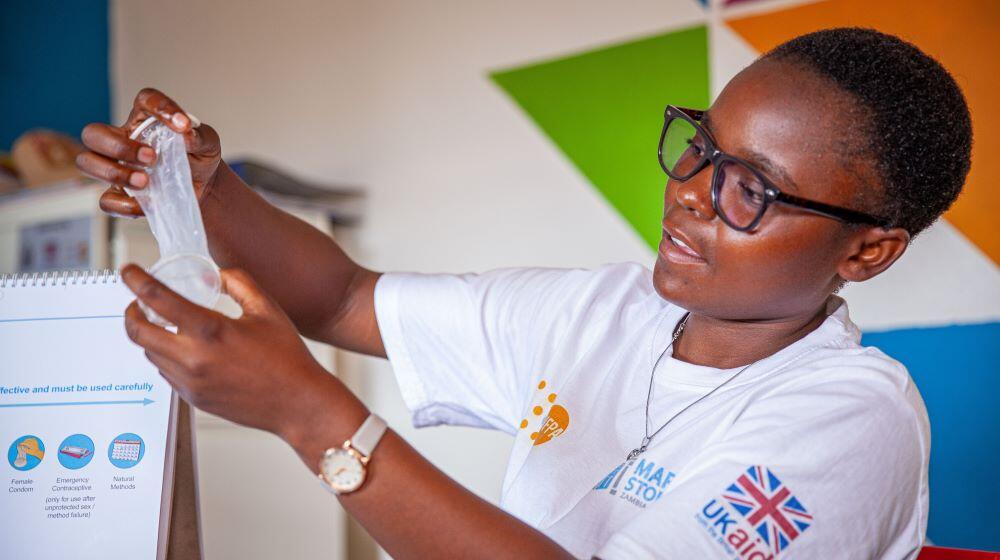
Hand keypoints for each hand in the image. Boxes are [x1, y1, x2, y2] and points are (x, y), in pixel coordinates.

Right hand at [76, 88, 222, 217]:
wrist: (204, 187)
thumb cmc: (199, 158)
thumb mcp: (208, 144)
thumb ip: (200, 136)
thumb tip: (186, 134)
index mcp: (146, 119)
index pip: (144, 100)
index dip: (160, 107)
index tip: (183, 124)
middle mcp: (124, 138)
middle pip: (94, 133)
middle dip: (118, 146)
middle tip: (151, 157)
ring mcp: (117, 166)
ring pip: (87, 162)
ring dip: (113, 172)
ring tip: (145, 181)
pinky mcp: (120, 194)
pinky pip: (105, 200)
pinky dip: (123, 205)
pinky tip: (147, 205)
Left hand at [119, 264, 335, 439]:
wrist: (298, 403)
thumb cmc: (288, 357)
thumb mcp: (267, 309)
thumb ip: (239, 283)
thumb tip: (216, 274)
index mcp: (210, 331)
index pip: (157, 299)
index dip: (136, 280)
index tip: (127, 271)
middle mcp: (193, 359)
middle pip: (138, 332)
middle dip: (131, 313)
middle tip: (137, 302)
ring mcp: (190, 382)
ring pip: (150, 354)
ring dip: (149, 336)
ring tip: (164, 325)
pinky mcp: (193, 399)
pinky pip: (166, 373)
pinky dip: (166, 356)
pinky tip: (184, 349)